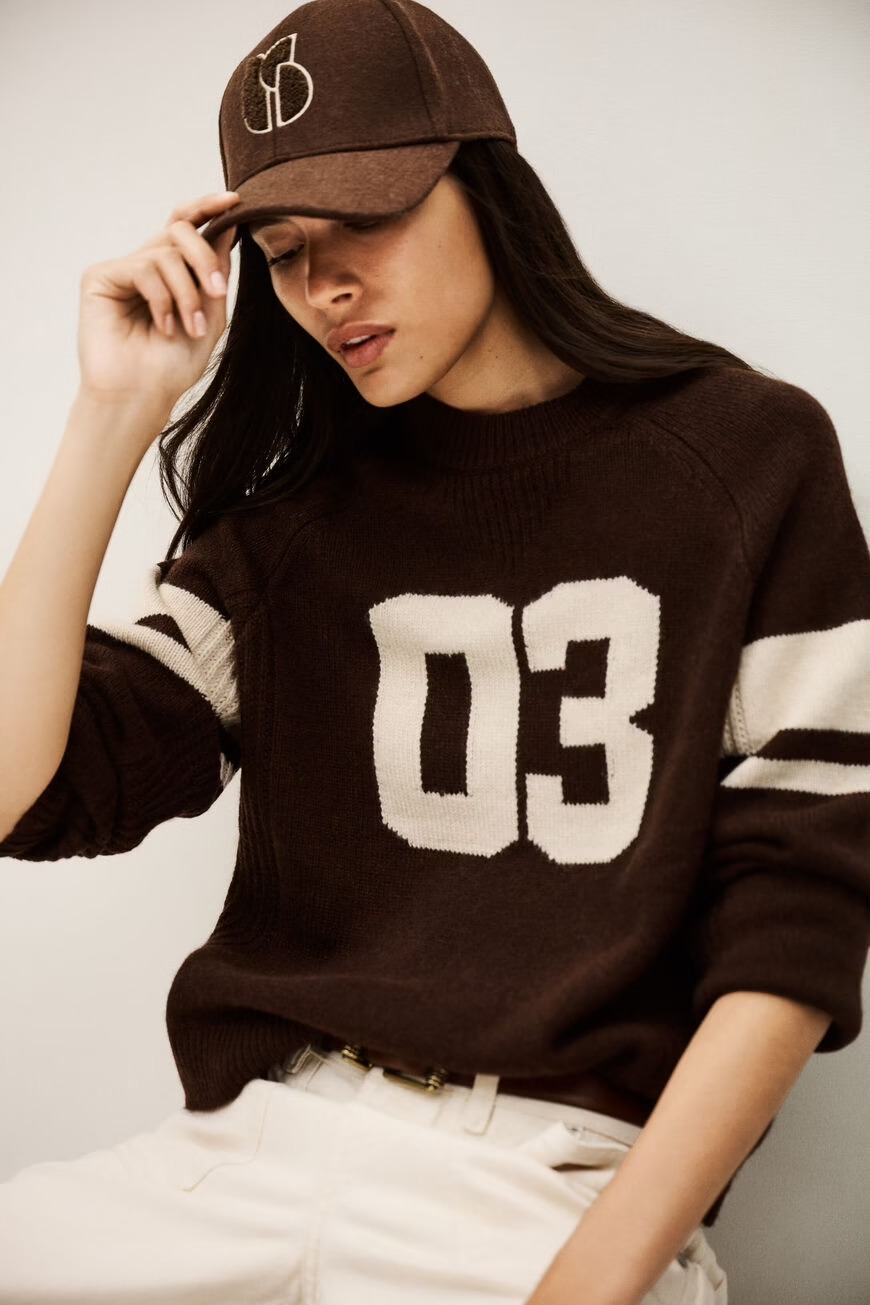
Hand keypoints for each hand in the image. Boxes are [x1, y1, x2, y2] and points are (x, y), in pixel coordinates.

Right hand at [76, 191, 239, 428]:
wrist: (142, 396)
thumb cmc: (173, 366)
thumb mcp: (211, 316)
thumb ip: (217, 272)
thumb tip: (228, 226)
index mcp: (172, 274)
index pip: (188, 228)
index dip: (208, 209)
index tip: (234, 201)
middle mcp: (146, 266)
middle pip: (180, 230)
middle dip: (205, 257)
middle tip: (217, 291)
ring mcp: (123, 270)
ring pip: (167, 252)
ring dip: (186, 293)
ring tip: (189, 327)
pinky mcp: (100, 277)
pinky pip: (143, 267)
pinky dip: (162, 299)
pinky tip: (163, 327)